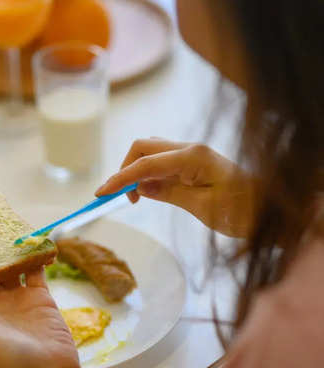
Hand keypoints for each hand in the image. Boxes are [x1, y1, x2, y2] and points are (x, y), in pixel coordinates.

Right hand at [96, 138, 257, 236]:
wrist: (273, 212)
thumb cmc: (243, 212)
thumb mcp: (201, 208)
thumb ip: (167, 193)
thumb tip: (139, 187)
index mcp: (192, 157)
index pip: (143, 164)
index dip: (119, 179)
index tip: (100, 194)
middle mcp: (190, 149)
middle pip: (143, 147)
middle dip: (125, 169)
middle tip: (121, 198)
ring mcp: (193, 154)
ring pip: (151, 152)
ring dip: (136, 170)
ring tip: (134, 197)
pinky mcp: (195, 163)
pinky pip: (163, 162)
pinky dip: (149, 173)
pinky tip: (149, 191)